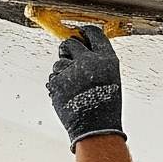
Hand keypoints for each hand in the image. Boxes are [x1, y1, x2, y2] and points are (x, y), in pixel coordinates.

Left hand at [47, 28, 124, 145]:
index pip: (93, 34)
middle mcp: (89, 60)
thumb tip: (81, 51)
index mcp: (106, 58)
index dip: (84, 33)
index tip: (80, 34)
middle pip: (70, 43)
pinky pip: (52, 78)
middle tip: (66, 55)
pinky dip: (56, 86)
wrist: (96, 128)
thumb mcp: (110, 78)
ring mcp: (72, 70)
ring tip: (72, 89)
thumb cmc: (104, 107)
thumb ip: (97, 62)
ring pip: (59, 63)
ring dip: (62, 72)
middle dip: (66, 49)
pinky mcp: (58, 82)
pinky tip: (66, 97)